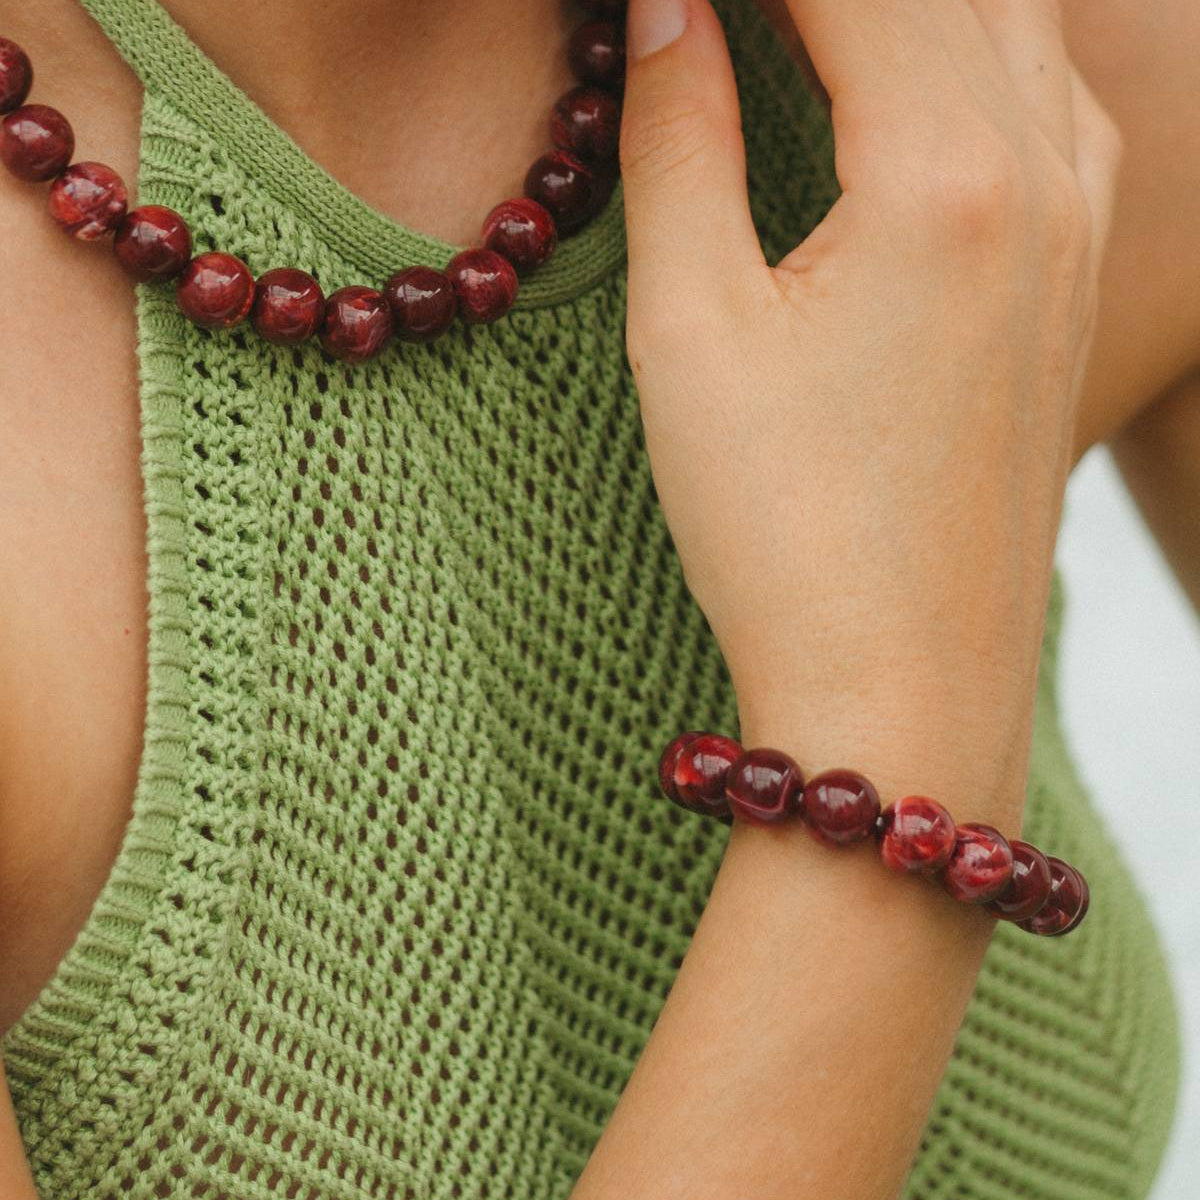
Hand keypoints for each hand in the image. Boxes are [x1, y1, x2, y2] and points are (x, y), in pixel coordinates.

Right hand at [620, 0, 1120, 812]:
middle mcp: (1043, 180)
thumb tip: (666, 8)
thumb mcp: (692, 331)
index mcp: (945, 175)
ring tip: (809, 25)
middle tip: (728, 8)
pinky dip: (980, 51)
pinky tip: (927, 71)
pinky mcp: (1075, 289)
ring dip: (913, 6)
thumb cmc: (788, 534)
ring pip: (1018, 26)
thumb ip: (679, 141)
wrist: (903, 690)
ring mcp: (1079, 234)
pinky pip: (1053, 105)